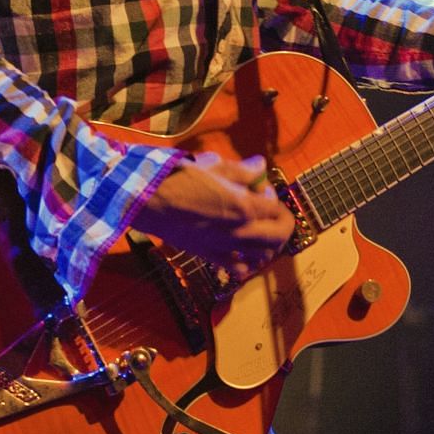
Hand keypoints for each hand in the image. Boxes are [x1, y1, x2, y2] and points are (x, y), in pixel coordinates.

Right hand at [130, 153, 296, 278]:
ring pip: (263, 256)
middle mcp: (239, 232)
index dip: (274, 198)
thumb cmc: (181, 179)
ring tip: (263, 231)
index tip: (262, 189)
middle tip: (275, 213)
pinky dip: (248, 263)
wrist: (149, 202)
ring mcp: (225, 247)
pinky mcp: (209, 255)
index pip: (277, 209)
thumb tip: (260, 165)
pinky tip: (244, 253)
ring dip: (270, 244)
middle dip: (283, 225)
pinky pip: (237, 267)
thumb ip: (243, 171)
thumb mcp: (215, 167)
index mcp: (244, 207)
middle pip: (279, 237)